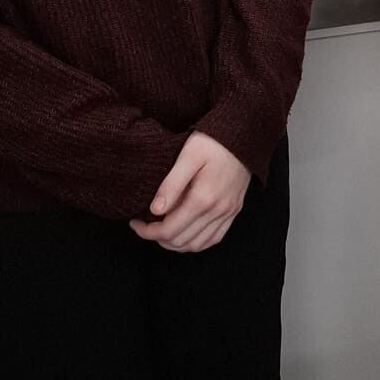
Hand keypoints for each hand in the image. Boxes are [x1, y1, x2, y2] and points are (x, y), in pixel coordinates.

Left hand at [130, 132, 250, 252]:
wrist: (244, 134)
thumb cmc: (213, 141)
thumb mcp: (188, 156)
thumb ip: (171, 184)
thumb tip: (155, 211)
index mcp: (203, 198)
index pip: (169, 230)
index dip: (147, 232)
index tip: (135, 222)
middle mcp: (217, 211)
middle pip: (181, 241)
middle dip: (157, 238)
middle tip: (144, 226)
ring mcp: (227, 213)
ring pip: (197, 245)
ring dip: (175, 244)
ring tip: (161, 231)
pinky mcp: (234, 211)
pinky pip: (214, 238)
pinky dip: (196, 243)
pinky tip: (185, 234)